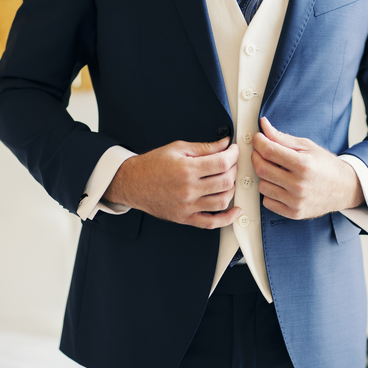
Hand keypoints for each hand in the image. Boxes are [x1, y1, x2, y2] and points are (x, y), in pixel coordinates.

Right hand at [103, 137, 241, 228]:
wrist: (132, 182)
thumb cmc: (152, 165)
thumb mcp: (178, 148)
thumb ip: (204, 147)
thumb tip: (225, 144)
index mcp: (186, 169)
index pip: (222, 163)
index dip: (234, 155)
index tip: (234, 150)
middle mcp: (188, 190)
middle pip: (225, 181)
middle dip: (234, 169)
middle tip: (231, 162)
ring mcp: (187, 206)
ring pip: (222, 201)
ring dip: (232, 189)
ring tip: (228, 180)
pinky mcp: (184, 218)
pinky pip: (211, 223)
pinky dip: (227, 219)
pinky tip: (235, 210)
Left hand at [252, 117, 363, 219]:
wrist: (344, 188)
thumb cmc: (325, 166)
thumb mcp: (307, 146)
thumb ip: (282, 137)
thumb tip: (264, 126)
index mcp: (304, 164)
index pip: (269, 151)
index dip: (259, 142)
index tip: (259, 138)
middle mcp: (299, 184)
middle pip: (262, 169)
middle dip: (256, 157)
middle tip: (262, 152)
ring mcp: (296, 201)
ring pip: (262, 186)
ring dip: (264, 176)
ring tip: (275, 170)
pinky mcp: (294, 212)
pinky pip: (268, 202)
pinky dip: (269, 192)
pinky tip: (279, 185)